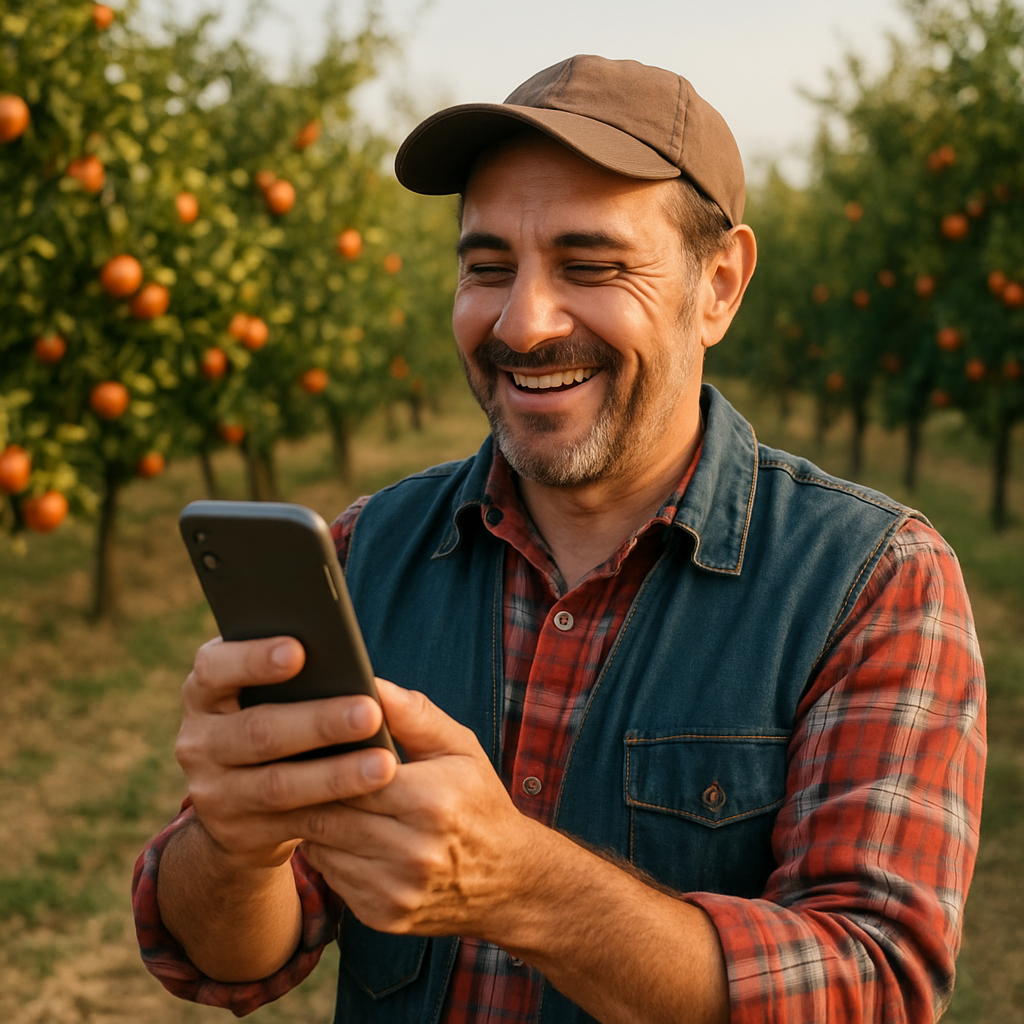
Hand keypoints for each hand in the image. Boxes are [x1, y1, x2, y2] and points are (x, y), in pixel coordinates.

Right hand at [175, 635, 399, 870]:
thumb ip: (306, 671)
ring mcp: (213, 790)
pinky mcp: (237, 832)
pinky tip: (372, 797)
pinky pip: (290, 821)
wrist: (247, 800)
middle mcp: (200, 738)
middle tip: (370, 711)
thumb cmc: (282, 717)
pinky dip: (333, 808)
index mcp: (206, 690)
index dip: (253, 659)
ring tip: (383, 763)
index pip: (214, 667)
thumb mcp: (278, 691)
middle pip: (257, 729)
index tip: (299, 650)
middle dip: (318, 721)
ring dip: (334, 774)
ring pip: (276, 783)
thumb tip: (357, 671)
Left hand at [300, 679, 535, 938]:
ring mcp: (395, 890)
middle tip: (288, 763)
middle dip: (305, 788)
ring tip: (305, 792)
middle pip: (328, 813)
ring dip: (311, 820)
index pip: (351, 775)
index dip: (322, 756)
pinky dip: (327, 851)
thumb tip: (368, 682)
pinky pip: (331, 876)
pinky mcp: (382, 915)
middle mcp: (413, 852)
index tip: (302, 736)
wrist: (509, 881)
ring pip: (321, 846)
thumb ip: (413, 714)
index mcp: (431, 801)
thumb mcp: (459, 747)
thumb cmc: (479, 801)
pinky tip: (335, 829)